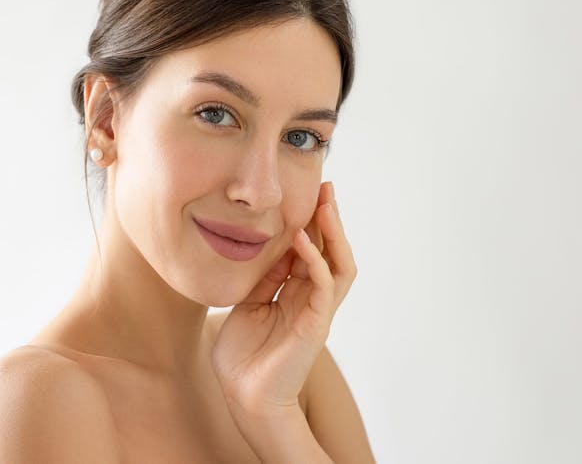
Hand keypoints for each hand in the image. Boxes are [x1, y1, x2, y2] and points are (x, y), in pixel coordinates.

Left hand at [211, 181, 357, 417]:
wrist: (243, 395)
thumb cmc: (243, 355)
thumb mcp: (247, 303)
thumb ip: (263, 278)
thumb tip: (269, 246)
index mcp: (295, 293)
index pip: (311, 250)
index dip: (310, 222)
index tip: (306, 192)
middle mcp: (311, 298)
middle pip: (331, 250)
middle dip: (329, 218)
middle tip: (326, 186)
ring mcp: (317, 311)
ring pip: (339, 264)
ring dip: (334, 233)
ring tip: (325, 204)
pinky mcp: (316, 324)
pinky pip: (324, 286)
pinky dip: (316, 260)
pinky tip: (302, 240)